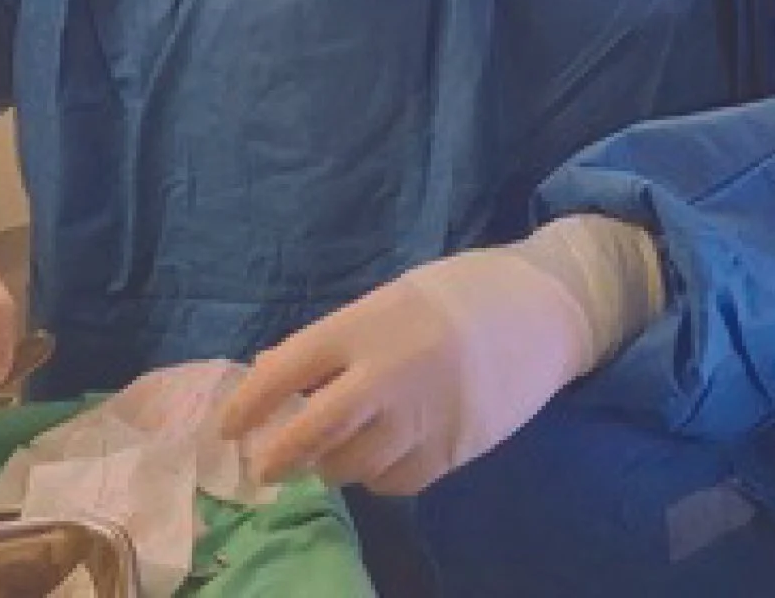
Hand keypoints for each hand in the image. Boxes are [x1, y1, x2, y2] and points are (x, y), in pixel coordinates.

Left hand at [220, 217, 662, 497]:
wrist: (547, 309)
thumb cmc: (463, 293)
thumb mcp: (396, 298)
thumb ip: (342, 337)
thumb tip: (275, 370)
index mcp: (369, 324)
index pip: (288, 369)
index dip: (249, 402)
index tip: (228, 425)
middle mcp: (388, 373)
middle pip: (311, 432)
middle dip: (278, 455)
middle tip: (266, 463)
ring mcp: (421, 417)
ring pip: (350, 466)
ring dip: (333, 462)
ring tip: (339, 446)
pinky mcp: (450, 451)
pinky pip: (393, 481)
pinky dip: (379, 474)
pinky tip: (387, 450)